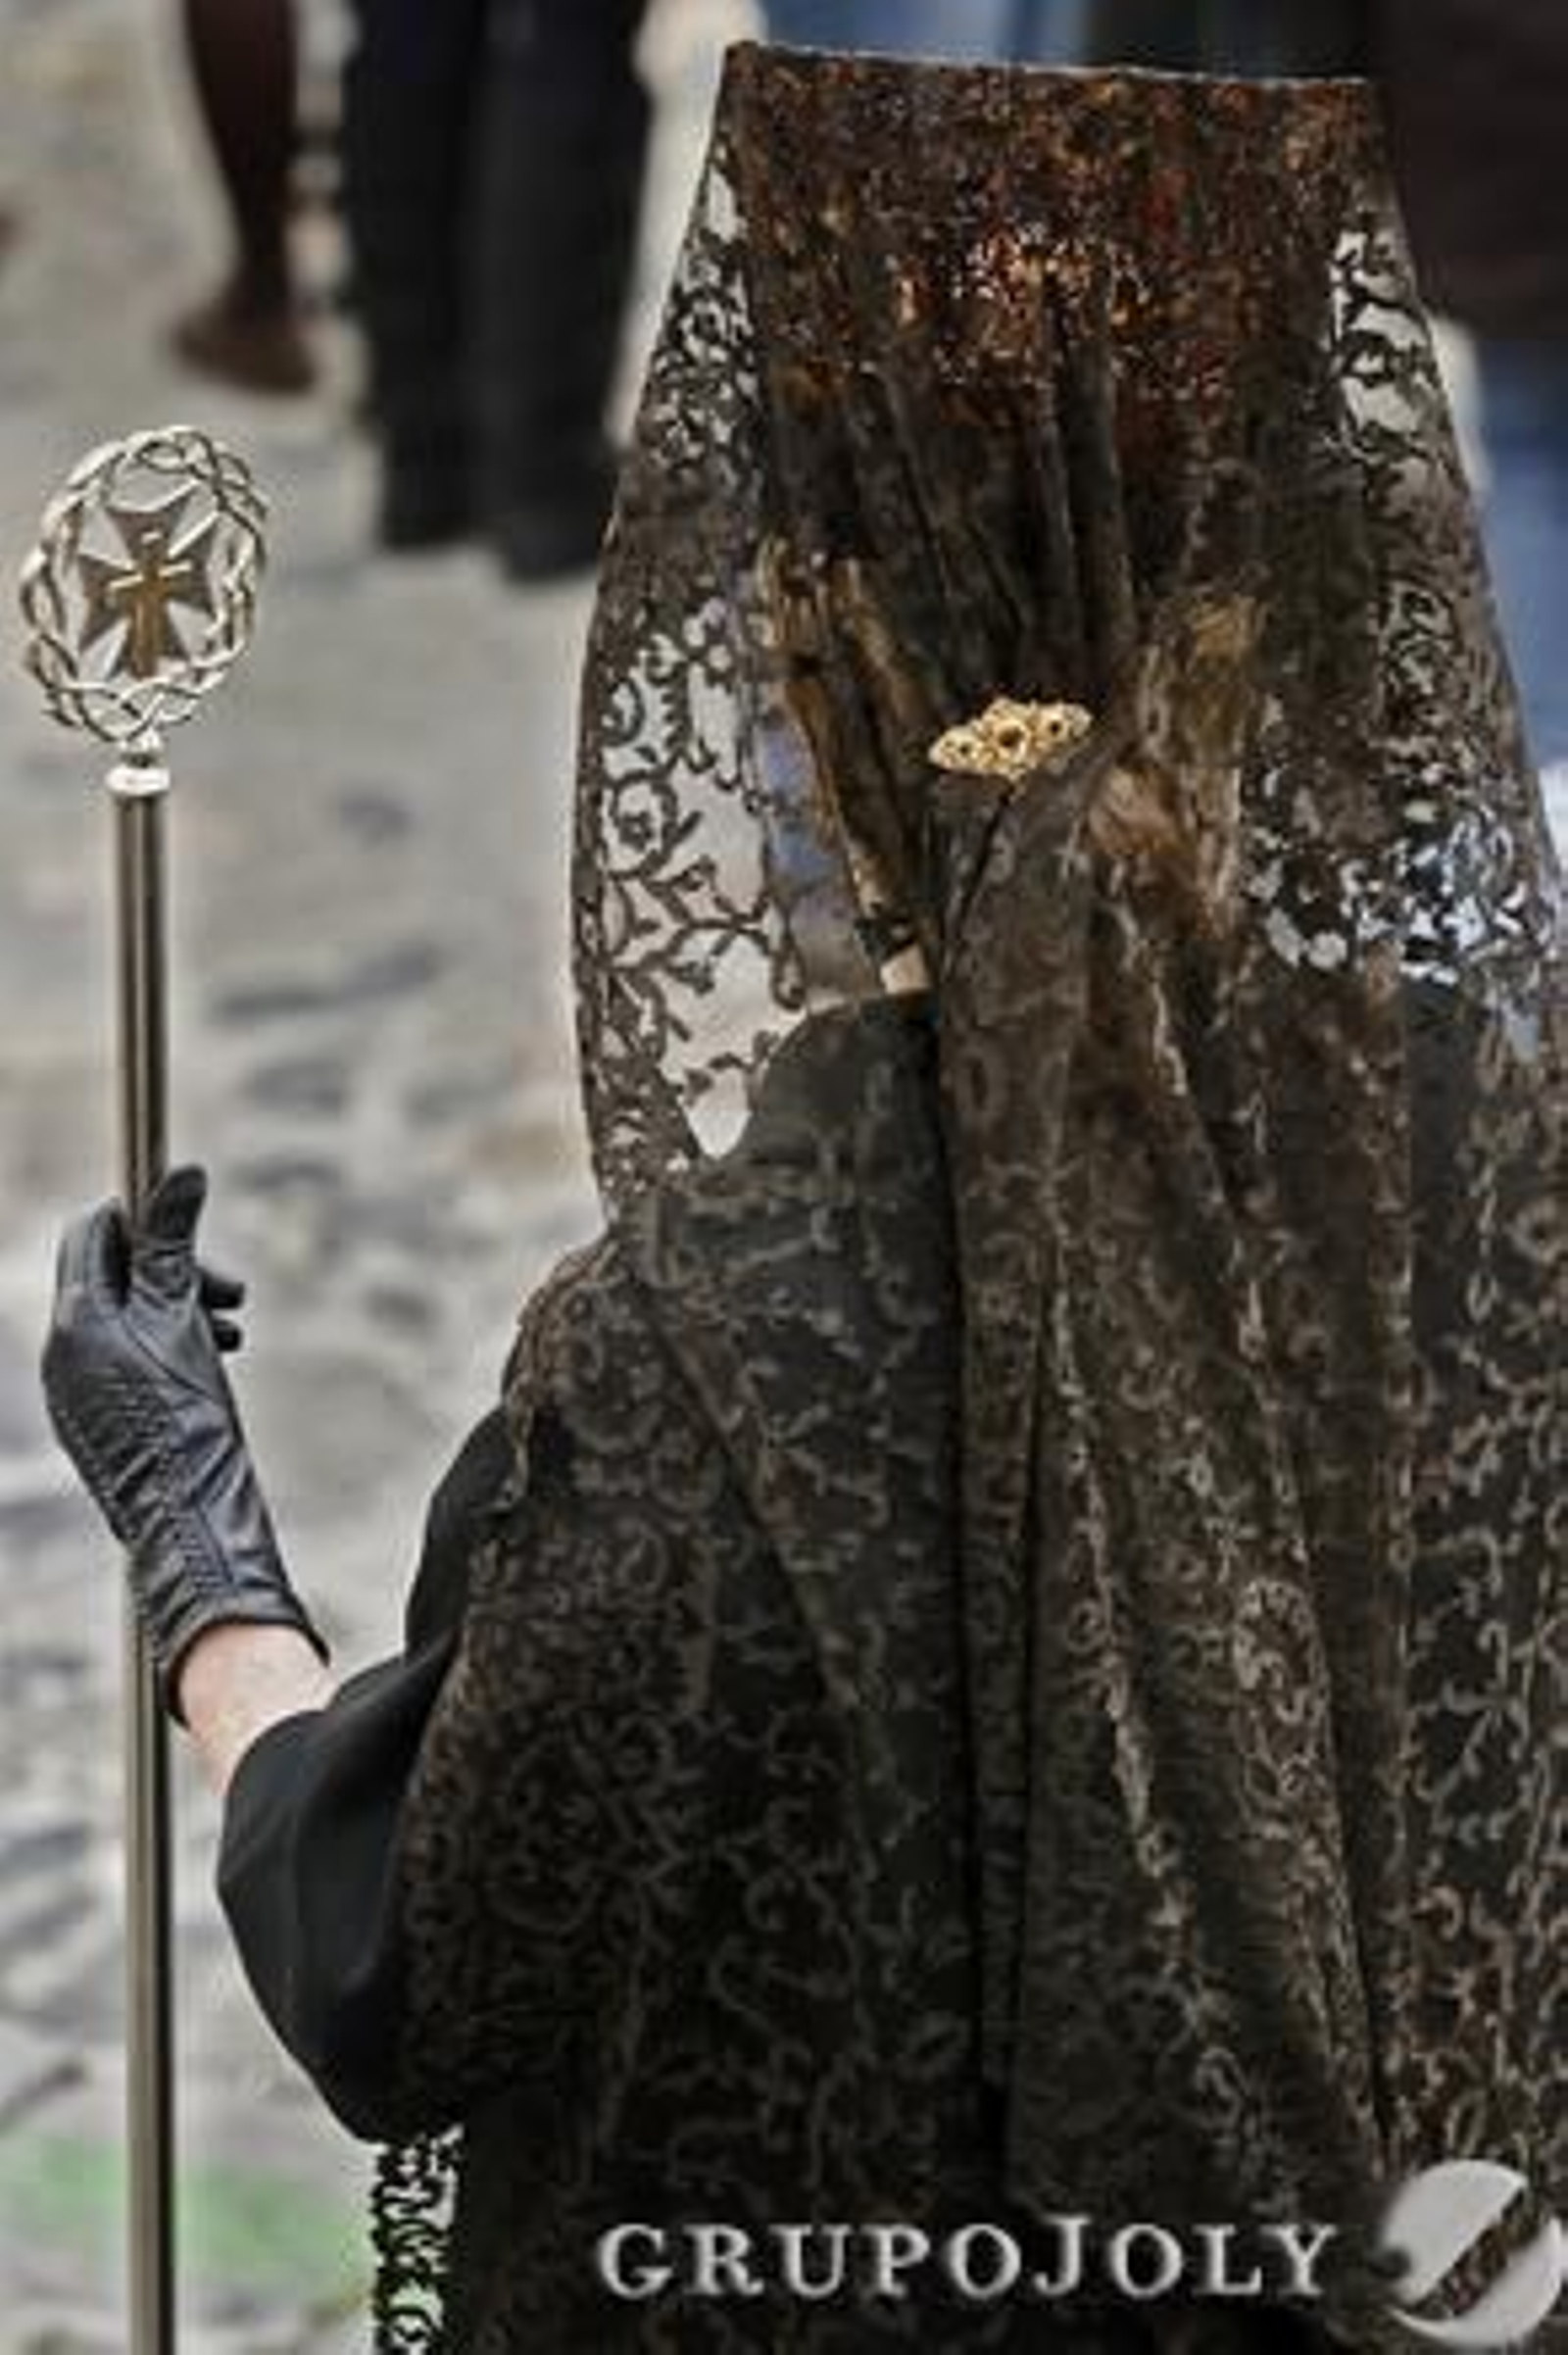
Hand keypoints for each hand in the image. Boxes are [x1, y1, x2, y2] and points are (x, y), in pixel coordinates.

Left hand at [41, 1165, 326, 1717]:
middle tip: (235, 1293)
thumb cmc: (188, 1420)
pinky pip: (126, 1364)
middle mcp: (60, 1356)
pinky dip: (168, 1351)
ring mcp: (74, 1394)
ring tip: (232, 1334)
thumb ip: (175, 1246)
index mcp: (74, 1323)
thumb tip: (181, 1171)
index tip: (194, 1225)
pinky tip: (210, 1370)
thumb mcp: (185, 1318)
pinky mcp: (96, 1425)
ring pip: (125, 1322)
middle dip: (176, 1272)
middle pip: (113, 1278)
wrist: (189, 1521)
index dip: (145, 1217)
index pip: (92, 1234)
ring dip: (180, 1312)